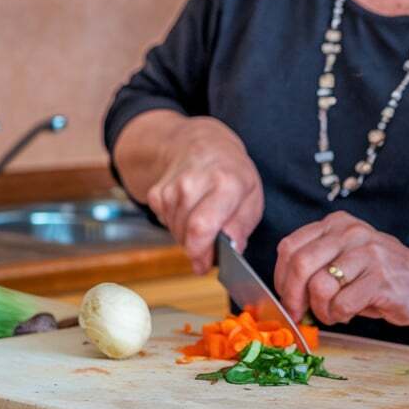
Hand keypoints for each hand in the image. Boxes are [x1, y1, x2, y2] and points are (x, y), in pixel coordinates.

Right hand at [145, 117, 263, 274]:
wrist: (204, 144)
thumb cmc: (232, 174)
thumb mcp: (252, 197)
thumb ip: (242, 226)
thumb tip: (232, 249)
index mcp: (226, 183)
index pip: (202, 227)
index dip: (202, 253)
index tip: (205, 265)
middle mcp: (195, 182)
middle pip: (186, 234)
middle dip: (197, 249)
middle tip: (209, 246)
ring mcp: (172, 186)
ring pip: (174, 231)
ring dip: (187, 237)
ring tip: (202, 224)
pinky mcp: (157, 192)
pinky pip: (164, 223)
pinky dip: (176, 225)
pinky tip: (188, 211)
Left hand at [273, 211, 408, 324]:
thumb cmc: (377, 274)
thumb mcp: (344, 256)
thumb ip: (315, 264)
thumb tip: (285, 294)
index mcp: (336, 224)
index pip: (290, 247)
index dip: (281, 278)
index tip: (287, 298)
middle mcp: (350, 233)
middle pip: (300, 264)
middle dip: (293, 296)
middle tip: (300, 313)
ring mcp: (368, 254)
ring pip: (320, 286)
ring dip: (320, 309)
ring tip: (332, 313)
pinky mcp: (381, 278)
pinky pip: (343, 303)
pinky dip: (339, 315)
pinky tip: (348, 313)